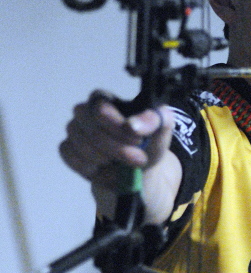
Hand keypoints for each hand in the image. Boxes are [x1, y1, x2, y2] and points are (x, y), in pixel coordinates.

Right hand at [59, 92, 175, 193]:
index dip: (117, 127)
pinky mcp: (68, 150)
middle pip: (91, 130)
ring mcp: (74, 131)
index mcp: (106, 100)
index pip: (100, 108)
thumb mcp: (161, 131)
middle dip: (116, 149)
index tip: (138, 140)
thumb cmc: (147, 144)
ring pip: (80, 145)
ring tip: (123, 167)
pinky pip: (70, 157)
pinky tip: (105, 171)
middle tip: (138, 159)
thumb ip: (155, 120)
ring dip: (105, 161)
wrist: (137, 171)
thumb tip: (132, 126)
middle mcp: (85, 112)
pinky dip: (90, 168)